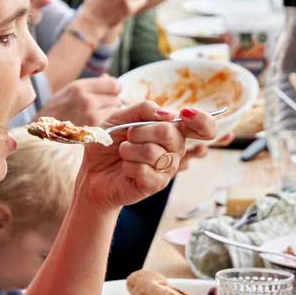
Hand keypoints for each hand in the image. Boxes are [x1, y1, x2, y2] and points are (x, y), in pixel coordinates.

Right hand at [36, 77, 122, 127]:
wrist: (42, 132)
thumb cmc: (55, 111)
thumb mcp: (68, 92)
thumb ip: (90, 85)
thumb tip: (108, 77)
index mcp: (79, 87)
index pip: (114, 84)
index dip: (114, 89)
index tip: (109, 94)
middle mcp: (86, 100)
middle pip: (116, 99)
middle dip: (110, 103)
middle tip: (97, 109)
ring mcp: (91, 116)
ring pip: (115, 112)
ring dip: (109, 114)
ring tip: (94, 118)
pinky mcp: (94, 131)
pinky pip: (112, 124)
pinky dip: (107, 125)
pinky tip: (96, 126)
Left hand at [76, 102, 219, 209]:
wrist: (92, 170)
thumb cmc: (110, 143)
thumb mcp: (120, 117)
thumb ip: (143, 109)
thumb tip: (168, 114)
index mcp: (172, 130)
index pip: (203, 126)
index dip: (202, 119)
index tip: (186, 113)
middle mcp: (175, 149)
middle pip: (170, 132)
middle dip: (140, 131)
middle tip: (128, 136)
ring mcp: (167, 168)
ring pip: (153, 152)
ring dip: (129, 150)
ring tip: (124, 153)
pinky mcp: (157, 185)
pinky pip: (144, 170)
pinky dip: (127, 166)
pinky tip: (125, 168)